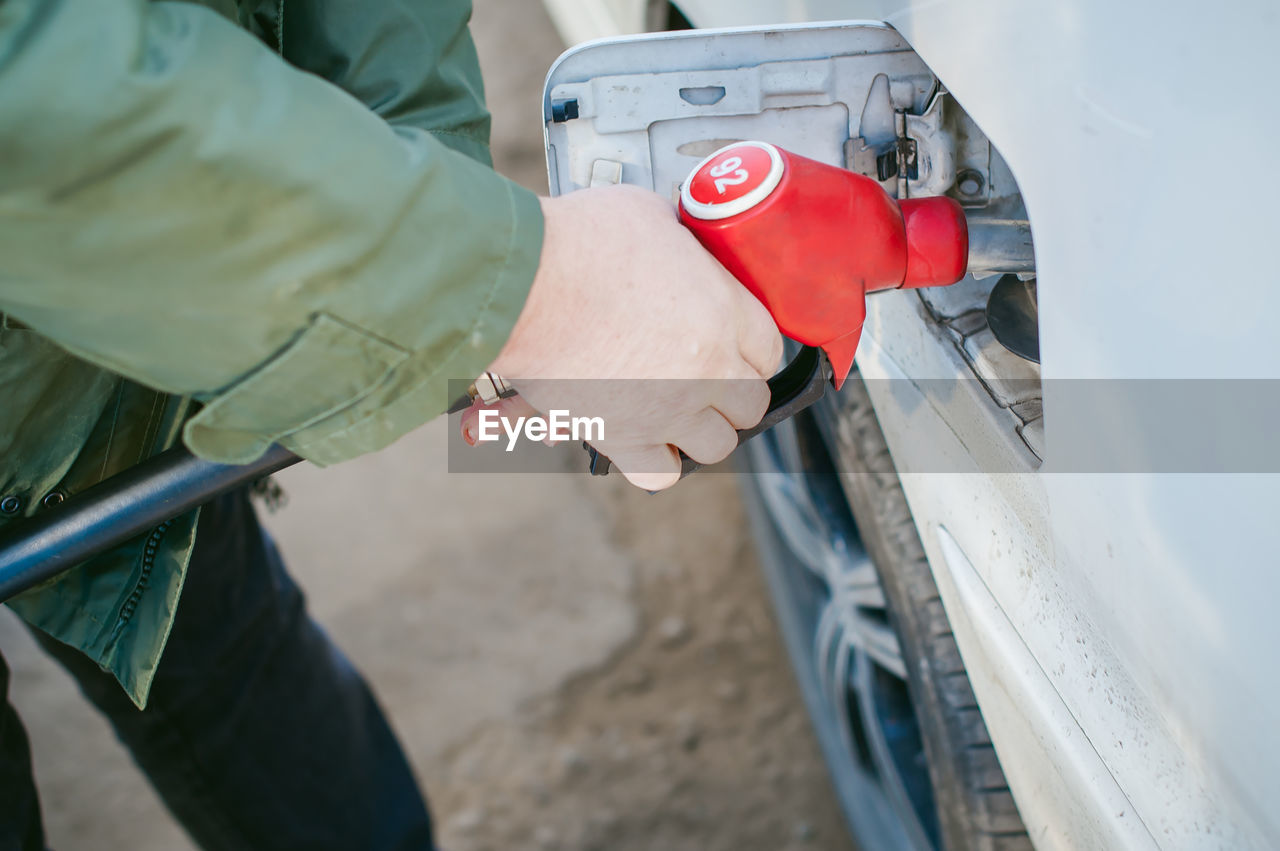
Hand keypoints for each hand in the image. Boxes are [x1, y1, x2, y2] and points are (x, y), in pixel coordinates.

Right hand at [462, 184, 781, 489]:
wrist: (524, 285)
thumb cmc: (579, 242)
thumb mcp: (646, 214)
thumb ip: (675, 240)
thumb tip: (672, 238)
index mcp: (725, 312)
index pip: (769, 349)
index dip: (751, 349)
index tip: (735, 349)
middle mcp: (708, 368)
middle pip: (752, 403)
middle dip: (733, 393)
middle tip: (707, 379)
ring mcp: (671, 409)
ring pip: (718, 445)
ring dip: (700, 429)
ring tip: (676, 410)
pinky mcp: (626, 439)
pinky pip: (662, 474)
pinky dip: (656, 461)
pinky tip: (642, 438)